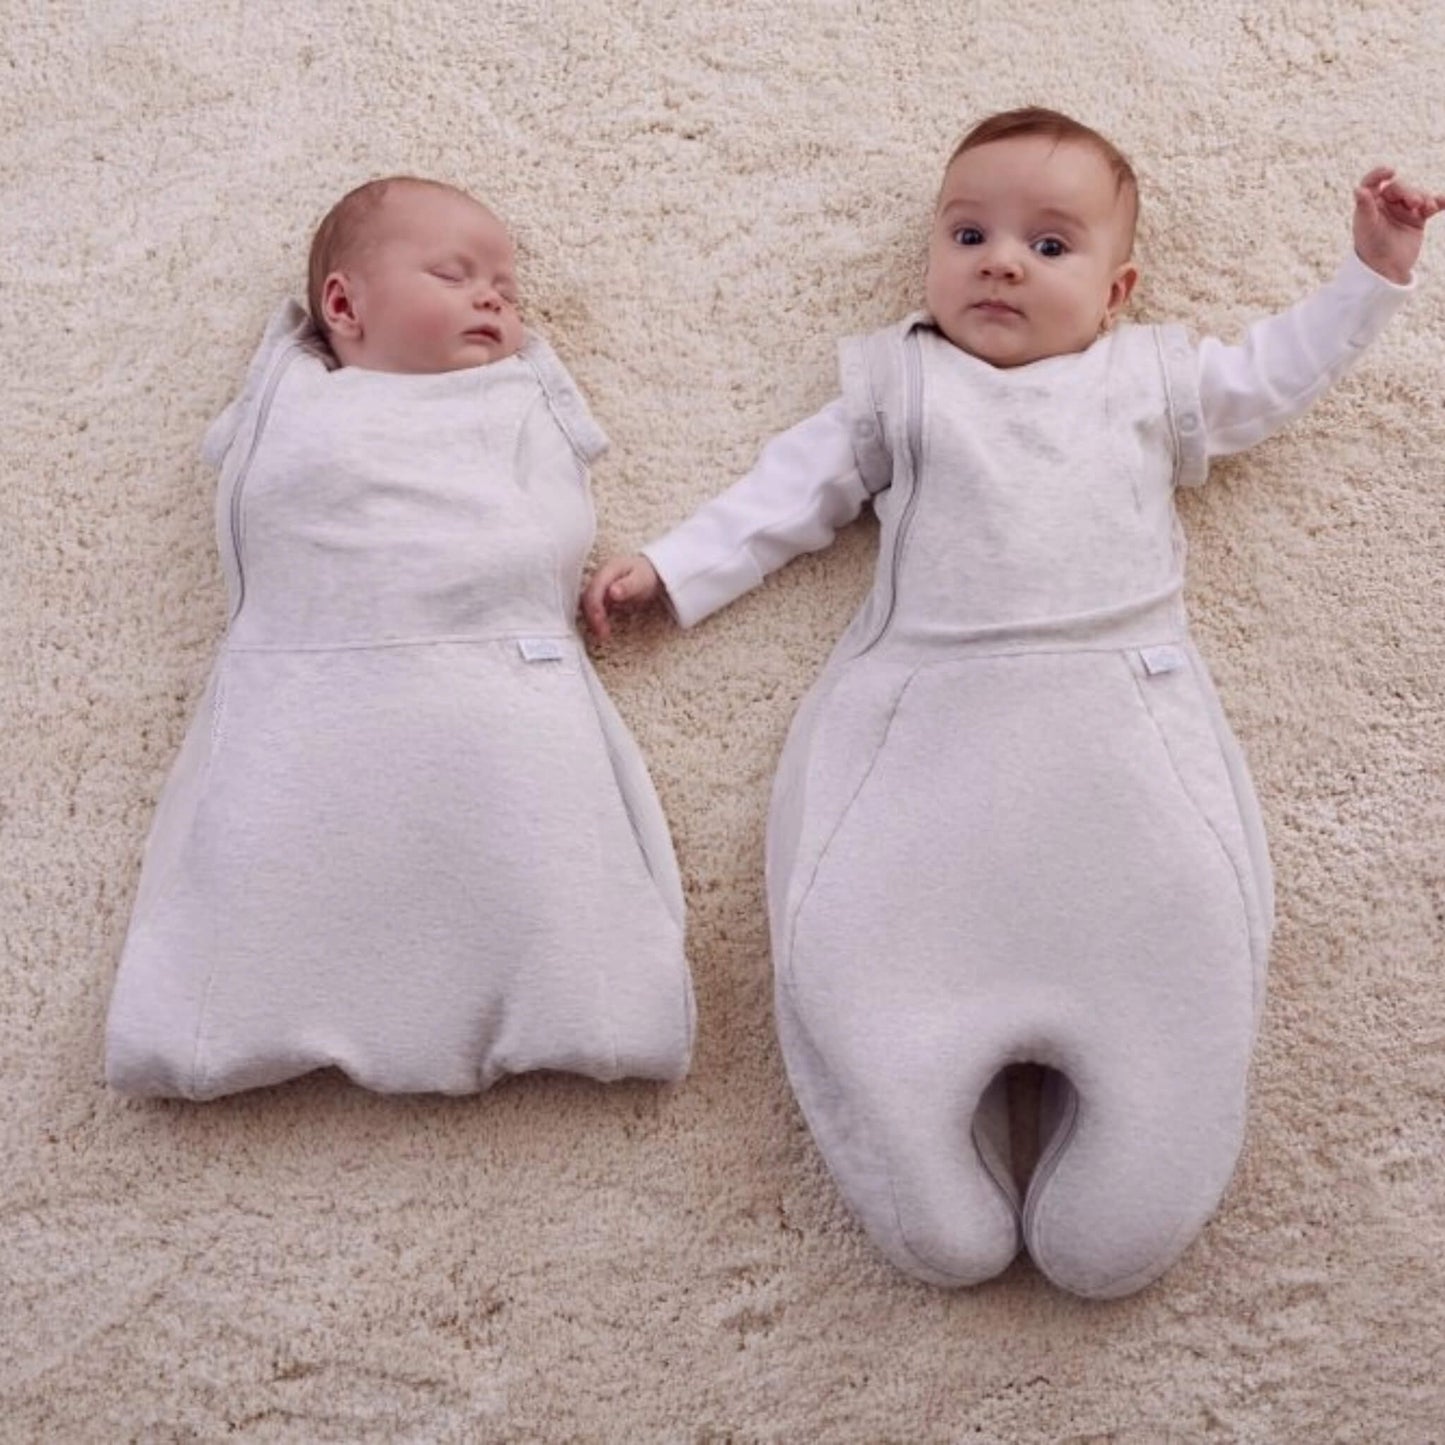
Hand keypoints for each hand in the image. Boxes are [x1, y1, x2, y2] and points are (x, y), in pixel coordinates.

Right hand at [580, 554, 661, 639]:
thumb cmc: (645, 575)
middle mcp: (598, 577)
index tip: (601, 624)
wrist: (646, 571)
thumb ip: (627, 586)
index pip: (595, 589)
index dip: (595, 607)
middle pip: (588, 598)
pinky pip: (593, 608)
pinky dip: (595, 619)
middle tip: (602, 635)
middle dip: (592, 617)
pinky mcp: (599, 595)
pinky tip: (603, 630)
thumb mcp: (641, 580)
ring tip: (602, 635)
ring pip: (588, 604)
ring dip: (592, 620)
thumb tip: (612, 592)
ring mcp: (598, 587)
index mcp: (607, 570)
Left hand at [1353, 167, 1444, 283]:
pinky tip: (1443, 202)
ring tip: (1428, 207)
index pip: (1372, 182)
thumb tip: (1358, 189)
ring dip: (1424, 197)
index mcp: (1369, 204)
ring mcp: (1403, 210)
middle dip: (1409, 192)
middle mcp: (1386, 204)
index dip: (1380, 174)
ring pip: (1416, 194)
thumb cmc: (1371, 248)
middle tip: (1415, 203)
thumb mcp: (1366, 227)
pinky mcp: (1417, 218)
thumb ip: (1364, 207)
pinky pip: (1431, 205)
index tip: (1391, 171)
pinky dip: (1438, 202)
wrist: (1387, 270)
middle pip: (1399, 188)